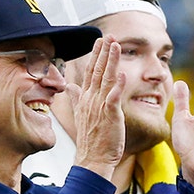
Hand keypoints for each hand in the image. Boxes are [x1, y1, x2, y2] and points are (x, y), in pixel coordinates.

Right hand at [70, 37, 126, 180]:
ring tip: (116, 46)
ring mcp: (100, 106)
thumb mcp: (82, 115)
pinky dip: (117, 85)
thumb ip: (77, 99)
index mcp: (87, 98)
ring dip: (111, 61)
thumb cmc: (92, 139)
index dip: (96, 55)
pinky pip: (113, 98)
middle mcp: (92, 99)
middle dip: (103, 52)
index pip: (91, 72)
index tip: (100, 41)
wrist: (93, 158)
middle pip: (98, 71)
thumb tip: (71, 86)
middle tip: (109, 36)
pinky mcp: (110, 115)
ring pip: (106, 79)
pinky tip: (122, 74)